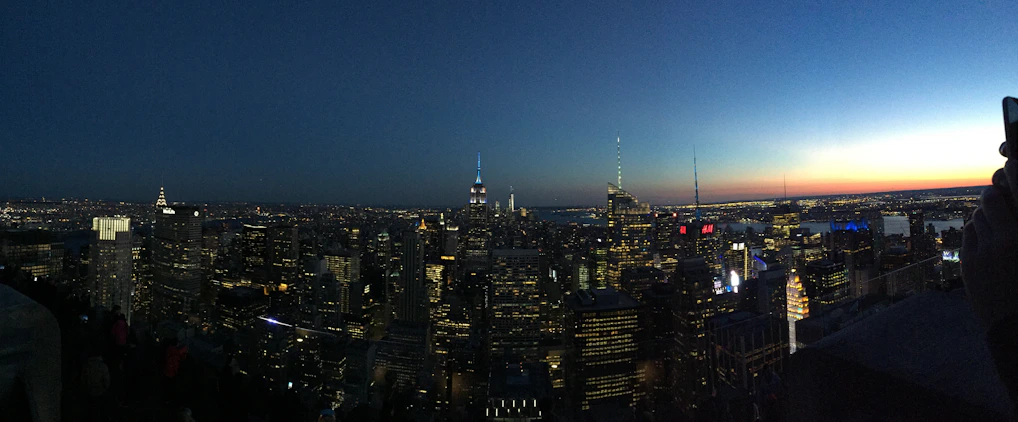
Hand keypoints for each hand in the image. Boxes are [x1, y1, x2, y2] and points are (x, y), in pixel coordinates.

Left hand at [962, 159, 1017, 326]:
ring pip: (977, 216)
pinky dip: (975, 229)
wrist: (1016, 325)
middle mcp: (1007, 239)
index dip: (1012, 172)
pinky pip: (968, 233)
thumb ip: (1017, 223)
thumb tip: (1012, 203)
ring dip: (983, 213)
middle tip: (997, 192)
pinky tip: (984, 235)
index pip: (1016, 189)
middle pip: (991, 199)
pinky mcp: (969, 261)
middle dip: (993, 194)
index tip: (1011, 164)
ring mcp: (985, 250)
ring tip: (993, 218)